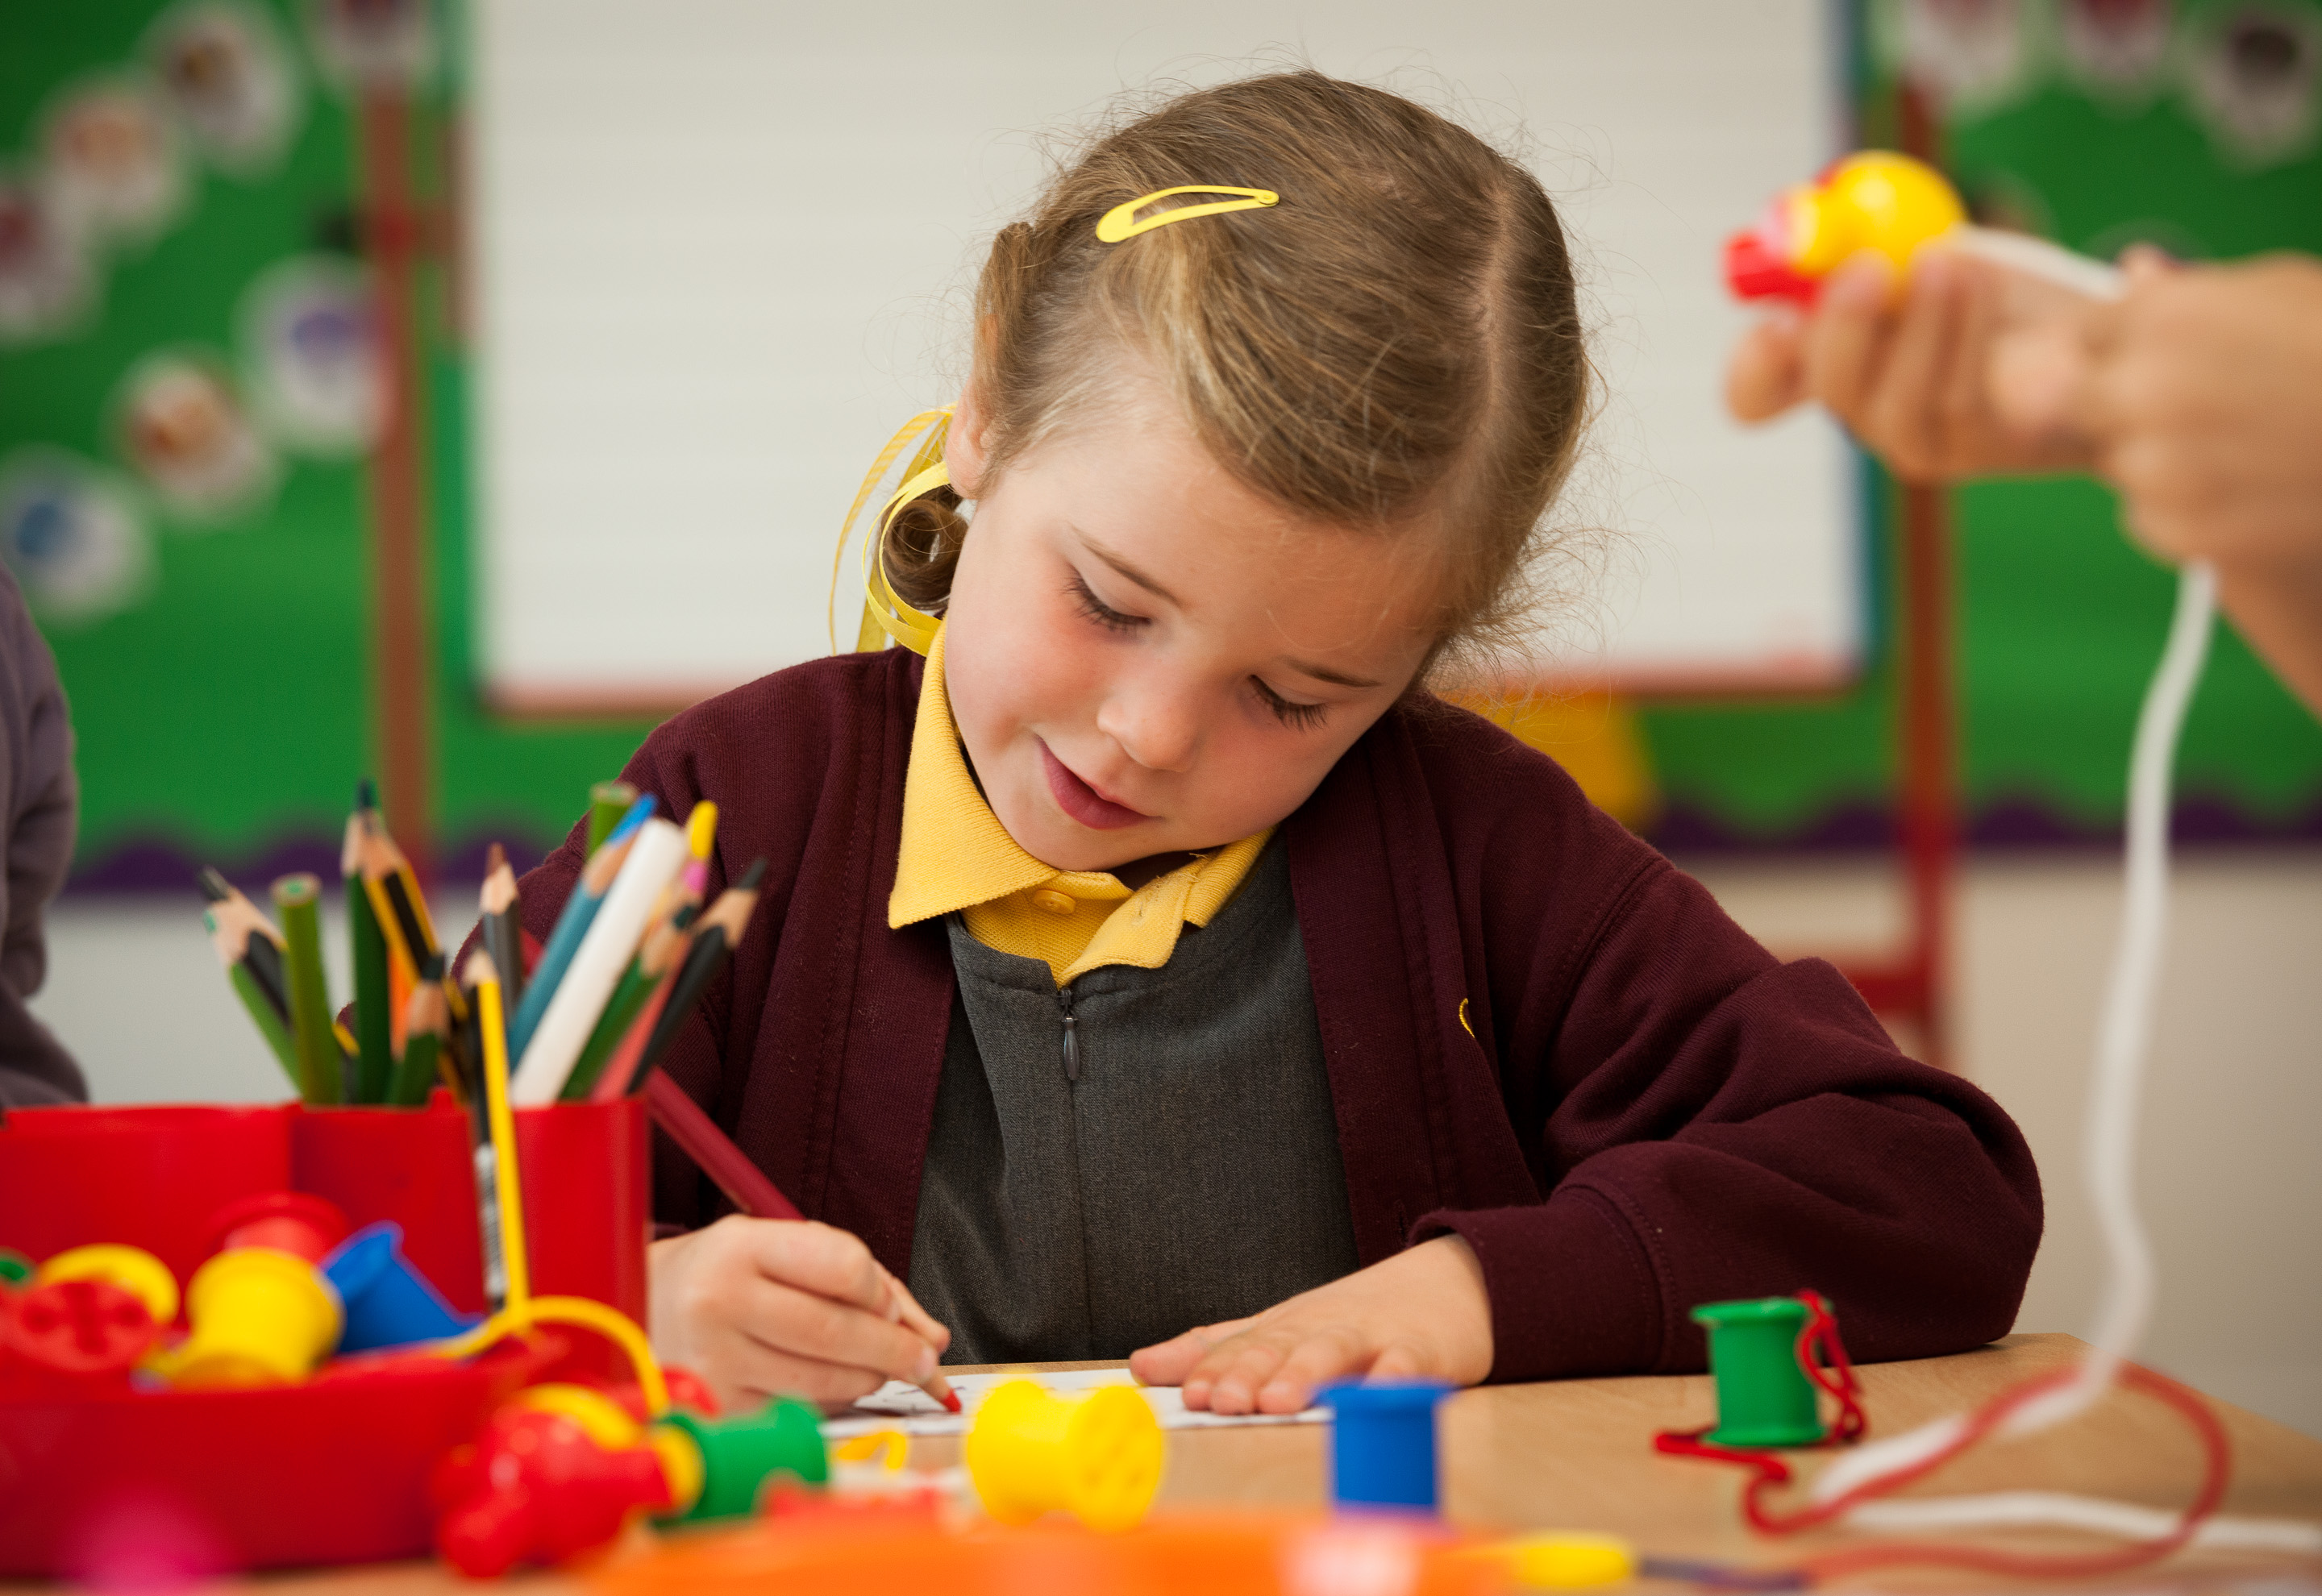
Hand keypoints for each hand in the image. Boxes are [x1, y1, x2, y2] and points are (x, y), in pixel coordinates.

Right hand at [648, 1214, 950, 1412]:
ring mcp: (714, 1361)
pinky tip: (826, 1382)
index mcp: (741, 1247)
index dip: (880, 1291)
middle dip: (897, 1351)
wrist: (640, 1312)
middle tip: (923, 1361)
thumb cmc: (729, 1275)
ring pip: (827, 1380)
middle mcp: (720, 1302)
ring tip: (871, 1365)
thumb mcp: (785, 1249)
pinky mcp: (719, 1408)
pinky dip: (831, 1400)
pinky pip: (802, 1410)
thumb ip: (866, 1282)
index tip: (888, 1306)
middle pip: (838, 1333)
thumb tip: (933, 1337)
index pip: (843, 1266)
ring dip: (868, 1378)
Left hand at [1126, 1235, 1492, 1414]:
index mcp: (1283, 1327)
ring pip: (1333, 1352)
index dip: (1211, 1369)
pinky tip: (1377, 1395)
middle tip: (1219, 1399)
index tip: (1183, 1392)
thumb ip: (1214, 1349)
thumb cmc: (1352, 1321)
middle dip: (1246, 1374)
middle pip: (1278, 1347)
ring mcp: (1371, 1336)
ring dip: (1305, 1374)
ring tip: (1278, 1401)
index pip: (1239, 1346)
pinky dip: (1391, 1380)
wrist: (1448, 1284)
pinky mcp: (1422, 1350)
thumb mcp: (1280, 1330)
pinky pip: (1405, 1364)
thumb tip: (1140, 1365)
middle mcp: (1319, 1328)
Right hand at [1726, 248, 2096, 481]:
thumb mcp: (1924, 247)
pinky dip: (1979, 335)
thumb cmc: (1999, 289)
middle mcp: (1866, 410)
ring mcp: (1922, 440)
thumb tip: (1810, 221)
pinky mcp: (1985, 447)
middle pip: (1829, 390)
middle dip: (1843, 327)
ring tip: (1964, 265)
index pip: (1758, 391)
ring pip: (1901, 400)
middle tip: (1873, 266)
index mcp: (1832, 361)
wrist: (2107, 339)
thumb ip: (1864, 237)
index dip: (1753, 365)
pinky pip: (1967, 399)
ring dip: (1928, 322)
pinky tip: (1997, 285)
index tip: (1776, 323)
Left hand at [2043, 251, 2321, 572]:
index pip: (2088, 334)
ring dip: (2161, 461)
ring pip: (2120, 464)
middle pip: (2088, 403)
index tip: (2168, 359)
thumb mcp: (2289, 292)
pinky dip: (2185, 512)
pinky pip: (2148, 518)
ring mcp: (2157, 465)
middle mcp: (2144, 389)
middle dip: (2130, 407)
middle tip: (2210, 411)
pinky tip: (2250, 493)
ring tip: (2245, 450)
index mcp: (2165, 317)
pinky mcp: (2178, 529)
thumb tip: (2134, 270)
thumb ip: (2197, 292)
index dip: (2125, 348)